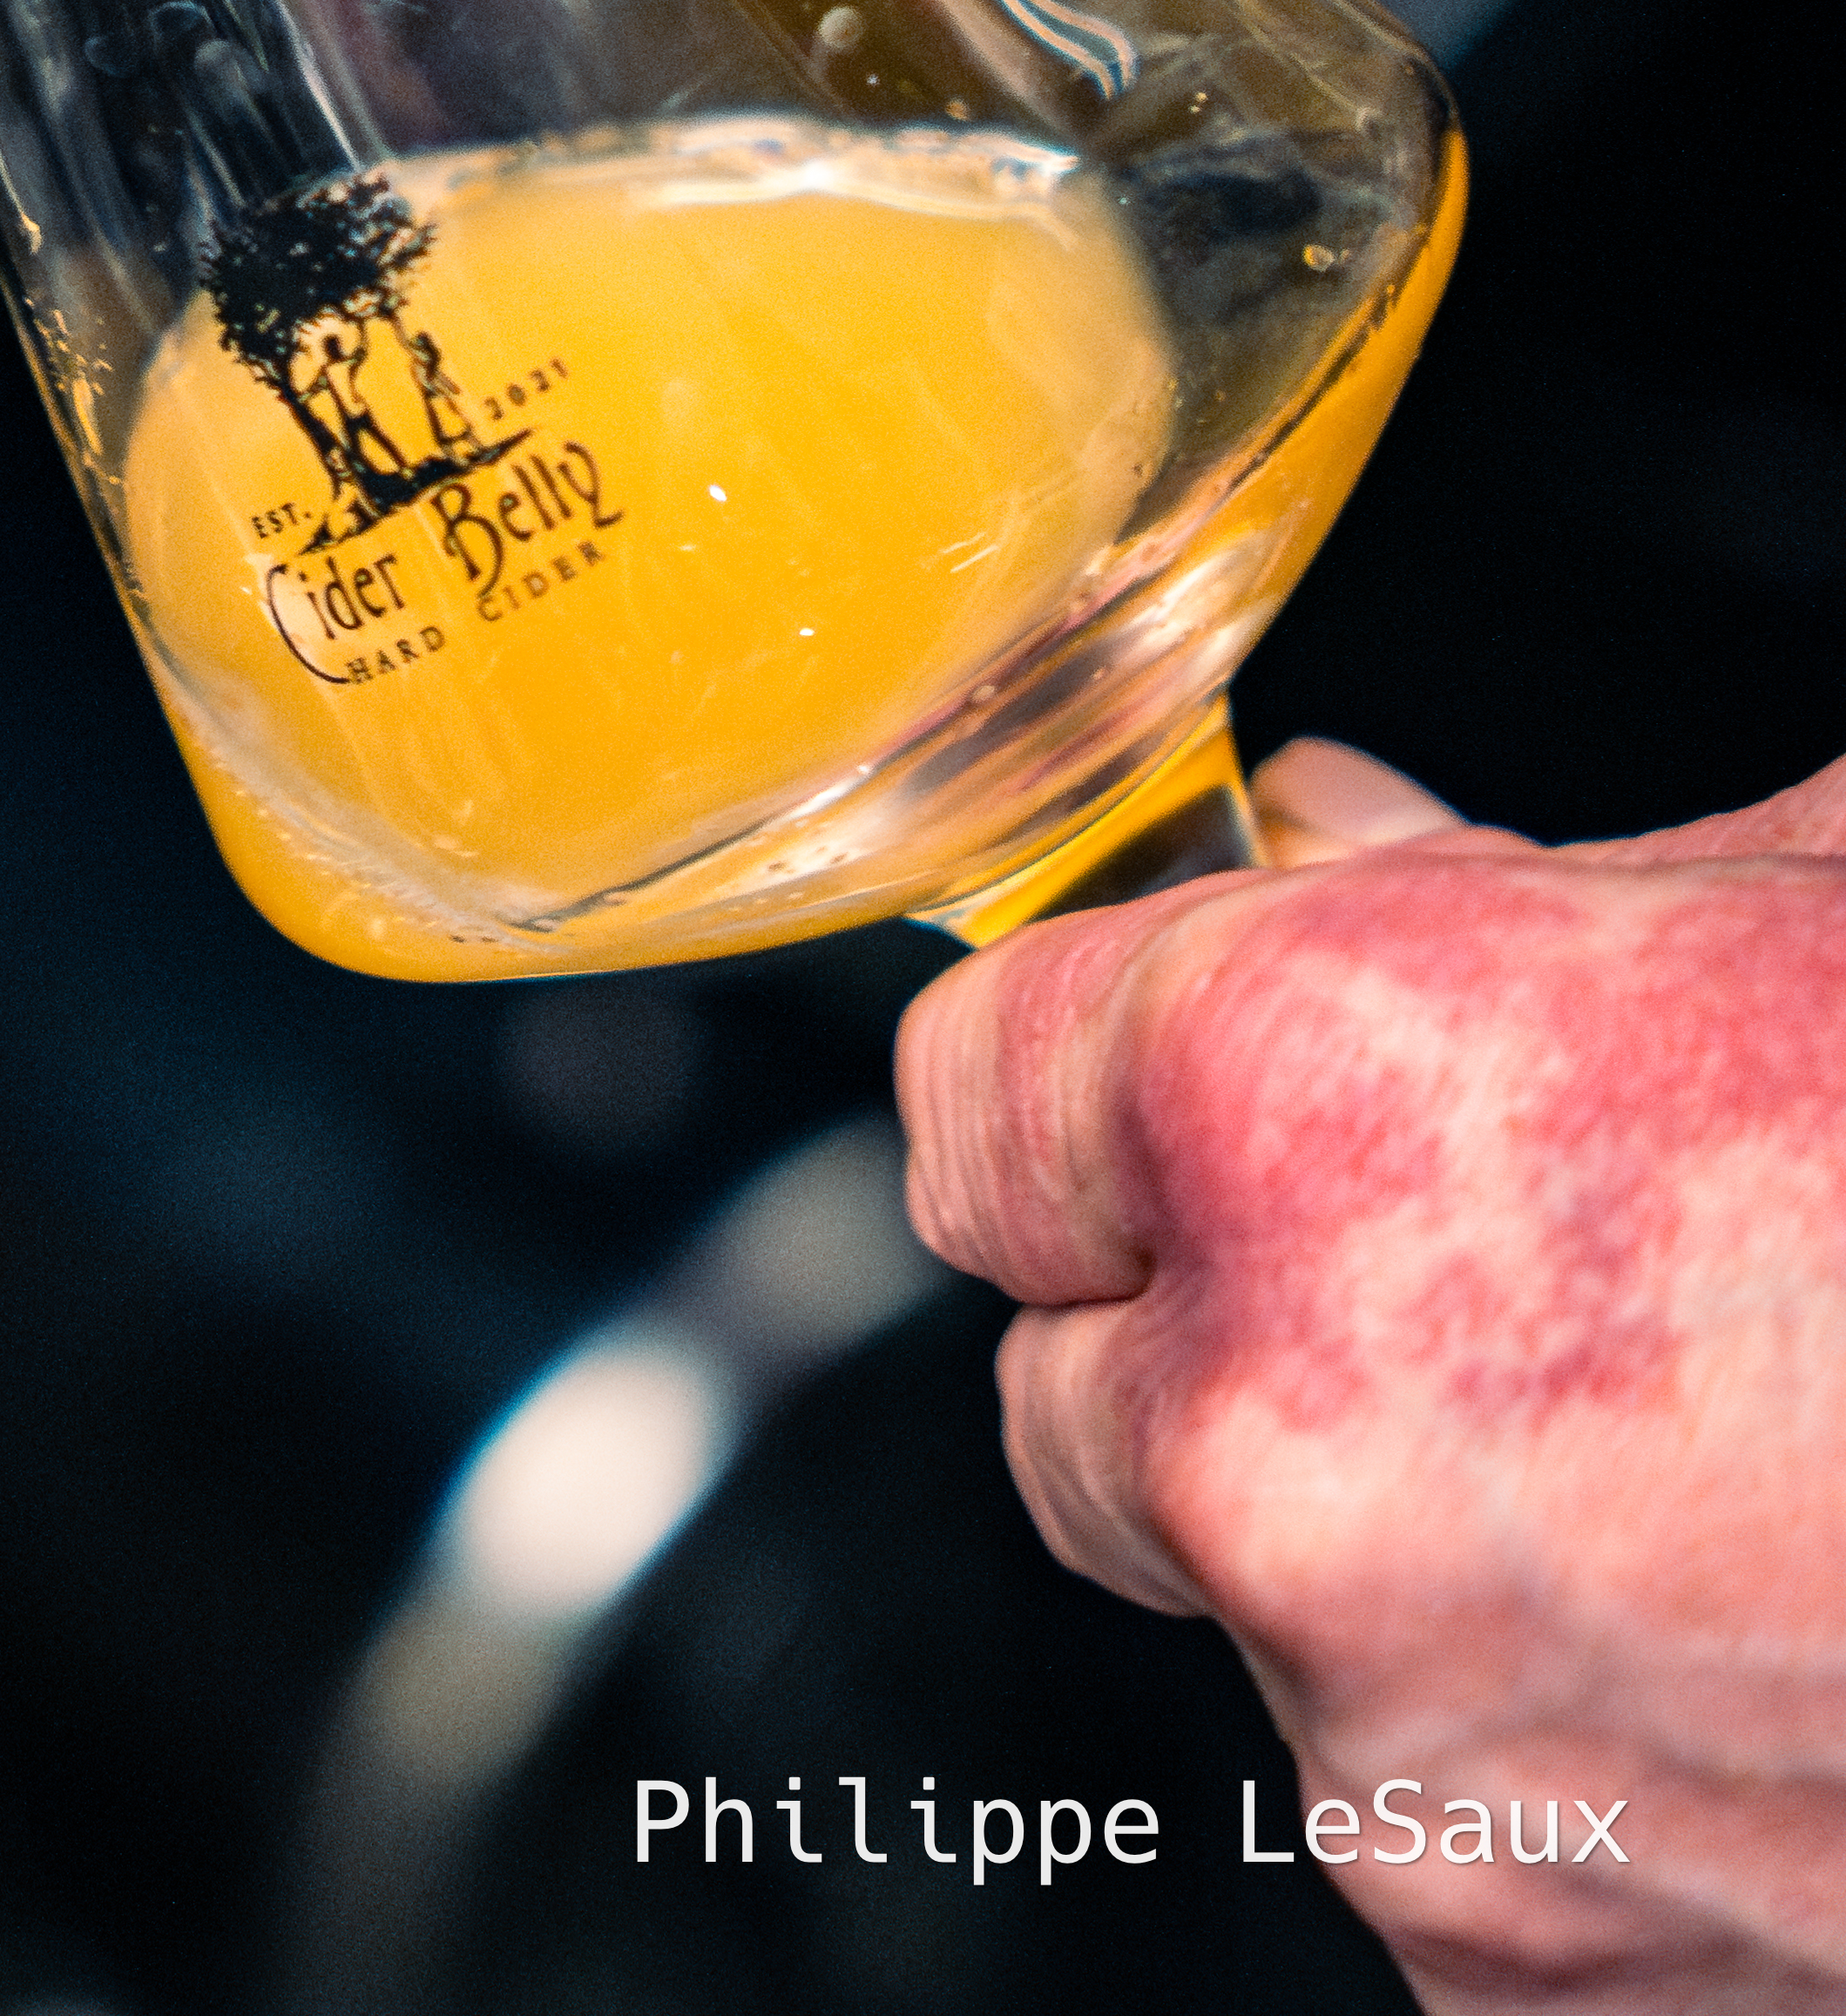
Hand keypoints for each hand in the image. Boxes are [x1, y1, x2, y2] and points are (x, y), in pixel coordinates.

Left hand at [900, 738, 1845, 2008]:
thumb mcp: (1779, 903)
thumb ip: (1467, 880)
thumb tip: (1303, 829)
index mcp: (1295, 1105)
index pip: (968, 1091)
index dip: (1088, 1075)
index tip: (1170, 1081)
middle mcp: (1277, 1426)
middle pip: (1069, 1365)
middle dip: (1217, 1313)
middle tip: (1479, 1275)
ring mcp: (1387, 1731)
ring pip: (1238, 1588)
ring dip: (1378, 1530)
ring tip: (1684, 1463)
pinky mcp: (1495, 1959)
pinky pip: (1401, 1790)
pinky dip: (1518, 1730)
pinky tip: (1735, 1636)